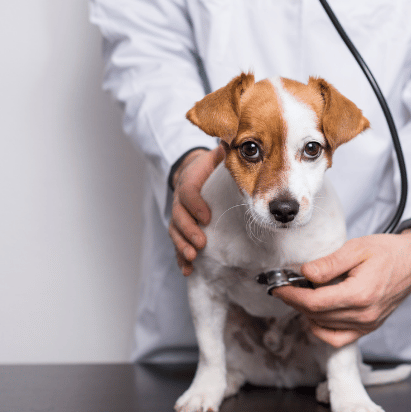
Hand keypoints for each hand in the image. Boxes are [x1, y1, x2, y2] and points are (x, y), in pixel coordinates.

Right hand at [168, 145, 224, 275]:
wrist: (192, 172)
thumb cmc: (209, 168)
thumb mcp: (215, 157)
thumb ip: (224, 152)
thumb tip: (235, 141)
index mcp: (189, 182)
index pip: (188, 193)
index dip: (195, 205)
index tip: (207, 216)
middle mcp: (180, 201)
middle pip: (178, 217)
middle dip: (188, 231)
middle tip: (201, 243)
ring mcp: (179, 216)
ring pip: (175, 232)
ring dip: (182, 246)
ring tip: (192, 257)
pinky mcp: (180, 229)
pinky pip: (177, 244)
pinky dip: (180, 258)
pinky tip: (187, 270)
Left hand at [272, 224, 410, 346]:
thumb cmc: (389, 252)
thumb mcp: (357, 248)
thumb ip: (329, 263)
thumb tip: (305, 274)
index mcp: (361, 294)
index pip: (315, 302)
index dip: (292, 296)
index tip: (278, 287)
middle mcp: (364, 315)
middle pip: (316, 316)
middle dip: (295, 302)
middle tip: (284, 287)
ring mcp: (367, 324)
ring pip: (324, 327)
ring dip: (306, 313)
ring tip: (299, 295)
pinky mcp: (369, 327)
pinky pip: (338, 338)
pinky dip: (322, 329)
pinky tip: (314, 314)